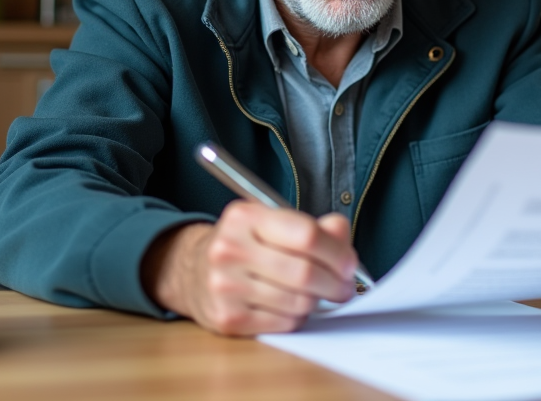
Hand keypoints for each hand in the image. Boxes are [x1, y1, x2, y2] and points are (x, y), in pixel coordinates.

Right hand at [142, 201, 357, 335]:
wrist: (191, 271)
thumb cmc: (244, 244)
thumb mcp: (272, 222)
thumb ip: (314, 226)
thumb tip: (342, 236)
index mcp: (245, 216)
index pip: (306, 235)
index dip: (337, 253)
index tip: (349, 264)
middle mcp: (230, 249)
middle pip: (305, 273)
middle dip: (335, 284)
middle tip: (343, 287)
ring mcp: (225, 286)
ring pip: (298, 302)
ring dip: (315, 301)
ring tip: (312, 294)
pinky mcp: (227, 318)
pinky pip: (284, 323)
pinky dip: (296, 318)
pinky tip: (288, 306)